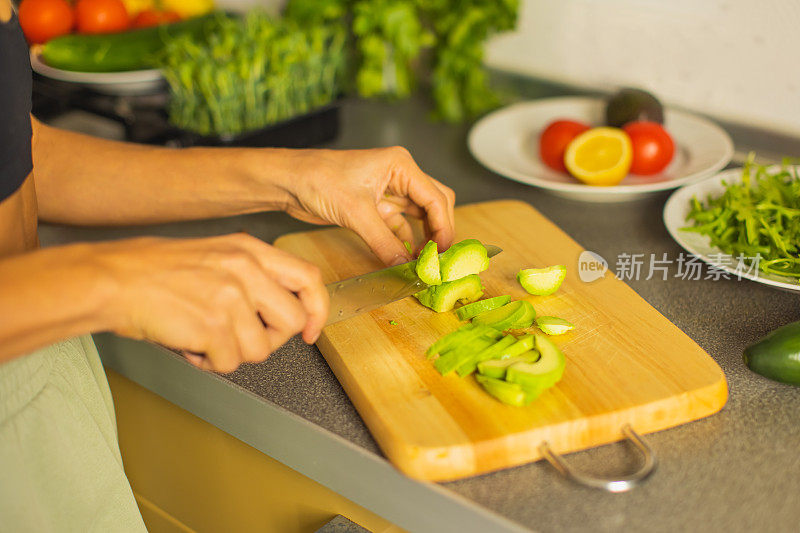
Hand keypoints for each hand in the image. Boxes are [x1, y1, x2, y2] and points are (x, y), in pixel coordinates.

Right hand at [99, 234, 327, 372]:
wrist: (112, 280)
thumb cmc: (155, 271)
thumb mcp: (215, 255)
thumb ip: (253, 276)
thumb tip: (283, 309)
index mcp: (250, 250)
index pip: (309, 278)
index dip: (316, 310)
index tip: (309, 330)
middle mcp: (246, 270)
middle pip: (291, 322)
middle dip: (269, 339)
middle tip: (238, 336)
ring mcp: (231, 297)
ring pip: (261, 349)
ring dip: (232, 352)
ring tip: (203, 335)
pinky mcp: (214, 326)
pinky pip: (229, 363)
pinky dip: (208, 361)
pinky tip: (189, 342)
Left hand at [278, 146, 455, 264]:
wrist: (289, 182)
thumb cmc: (318, 179)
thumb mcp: (355, 213)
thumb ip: (384, 241)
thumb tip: (406, 266)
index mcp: (401, 165)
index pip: (436, 198)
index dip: (444, 227)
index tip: (444, 252)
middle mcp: (400, 177)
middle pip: (435, 205)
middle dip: (439, 231)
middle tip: (439, 258)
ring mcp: (389, 193)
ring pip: (420, 218)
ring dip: (423, 239)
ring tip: (424, 262)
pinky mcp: (376, 208)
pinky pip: (400, 228)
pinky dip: (404, 243)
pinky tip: (405, 260)